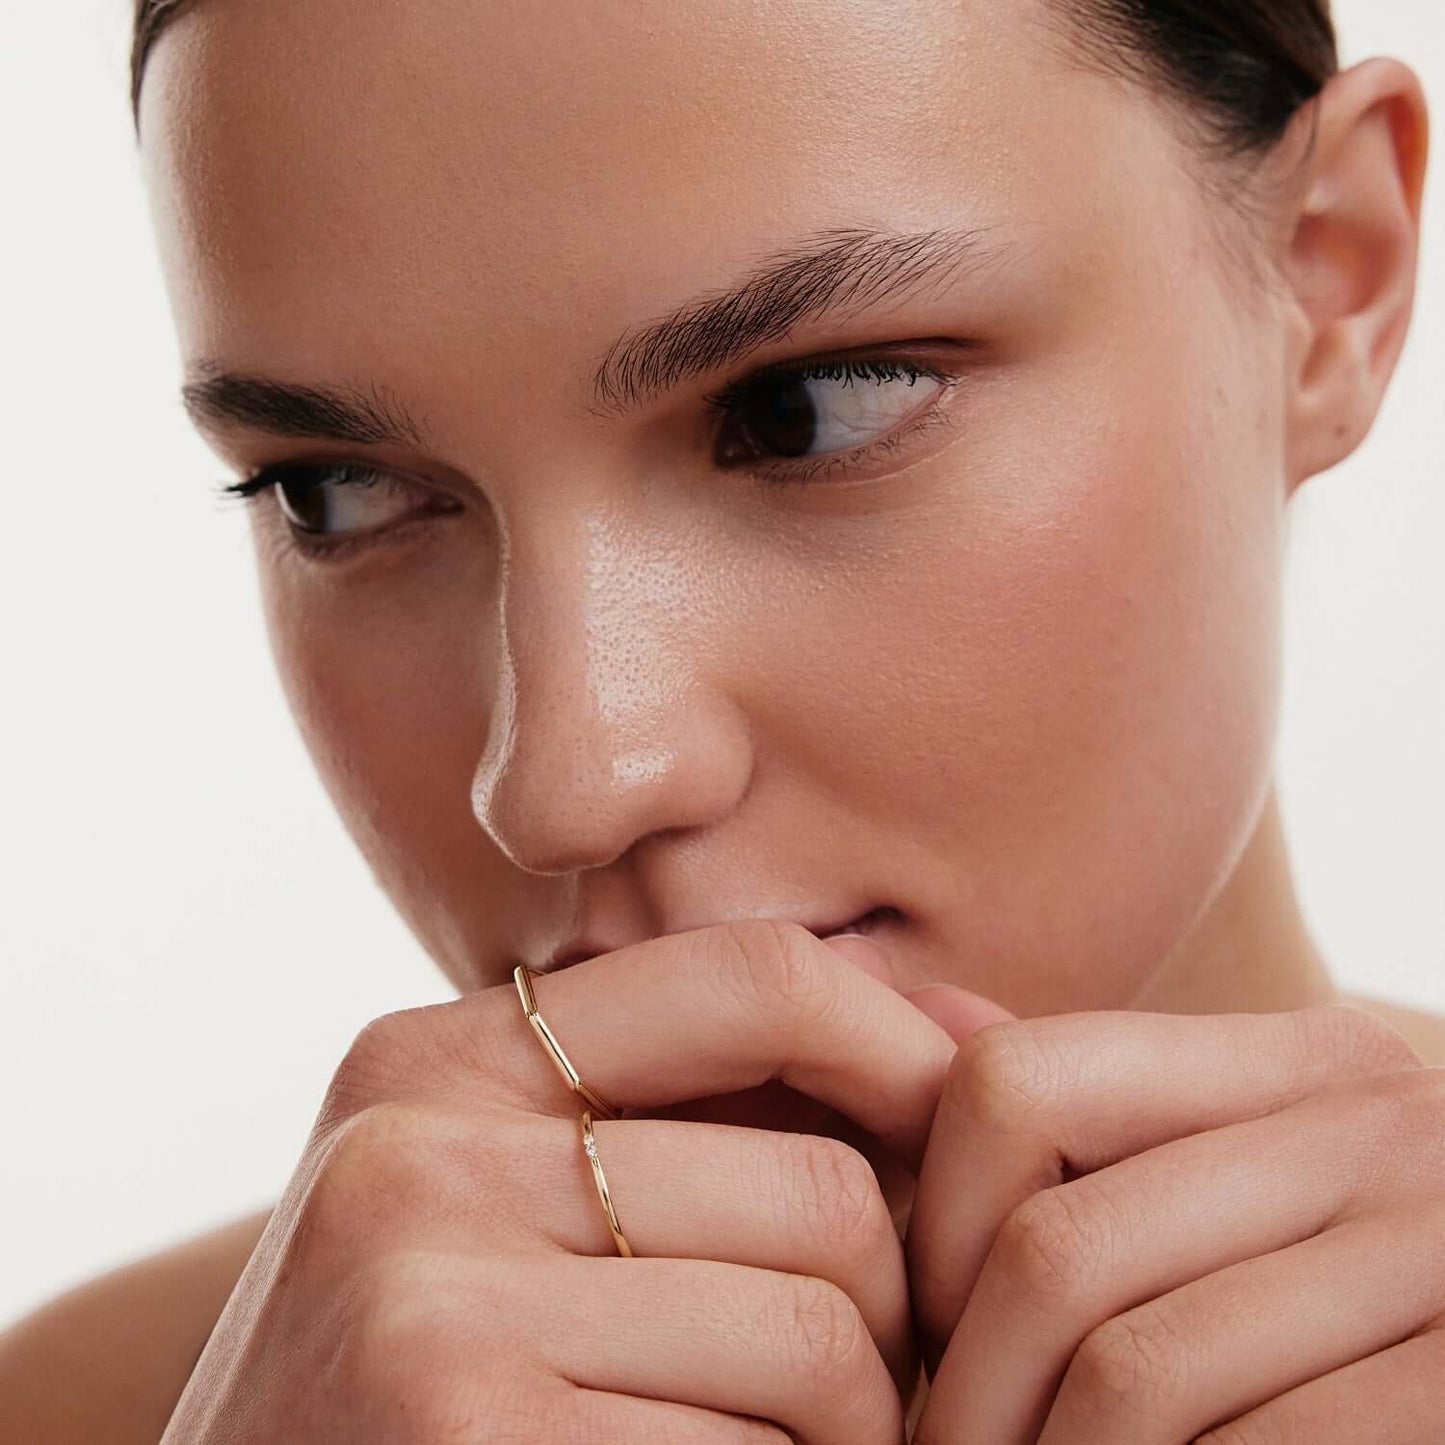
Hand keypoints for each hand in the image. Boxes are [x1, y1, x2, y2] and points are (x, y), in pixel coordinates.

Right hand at [161, 921, 961, 1443]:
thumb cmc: (415, 1395)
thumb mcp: (508, 1211)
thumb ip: (706, 1111)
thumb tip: (978, 1024)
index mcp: (436, 1060)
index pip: (755, 975)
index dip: (903, 1049)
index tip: (963, 1145)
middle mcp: (418, 1153)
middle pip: (821, 1194)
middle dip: (884, 1318)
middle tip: (859, 1394)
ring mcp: (429, 1305)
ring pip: (816, 1343)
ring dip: (848, 1433)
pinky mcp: (466, 1440)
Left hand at [903, 997, 1444, 1442]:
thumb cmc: (1357, 1320)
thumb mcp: (1254, 1187)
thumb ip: (1100, 1116)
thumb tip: (934, 1010)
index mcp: (1301, 1065)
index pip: (1016, 1081)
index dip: (936, 1221)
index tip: (936, 1330)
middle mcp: (1379, 1129)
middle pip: (1057, 1248)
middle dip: (969, 1391)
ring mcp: (1443, 1253)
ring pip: (1133, 1370)